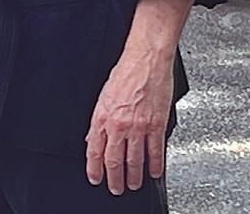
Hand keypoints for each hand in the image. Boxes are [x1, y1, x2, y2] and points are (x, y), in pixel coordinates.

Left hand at [85, 47, 173, 194]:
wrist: (146, 60)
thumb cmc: (125, 72)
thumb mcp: (103, 95)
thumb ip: (99, 119)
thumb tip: (93, 138)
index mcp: (102, 115)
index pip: (94, 149)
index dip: (94, 168)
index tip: (95, 178)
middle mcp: (119, 123)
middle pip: (114, 160)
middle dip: (114, 179)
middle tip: (115, 189)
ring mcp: (138, 126)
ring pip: (134, 161)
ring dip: (134, 177)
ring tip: (133, 184)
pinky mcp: (156, 125)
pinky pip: (155, 152)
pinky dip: (155, 166)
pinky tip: (154, 172)